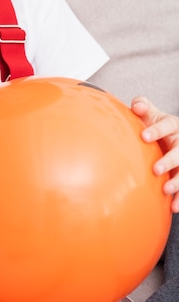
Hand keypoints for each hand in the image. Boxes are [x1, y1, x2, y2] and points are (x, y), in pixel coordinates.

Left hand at [131, 96, 178, 212]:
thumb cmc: (156, 125)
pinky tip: (173, 206)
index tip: (143, 136)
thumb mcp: (151, 114)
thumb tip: (136, 104)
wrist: (168, 137)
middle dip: (170, 160)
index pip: (167, 125)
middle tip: (155, 169)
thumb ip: (143, 107)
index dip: (156, 130)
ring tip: (165, 189)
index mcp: (172, 125)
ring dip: (178, 182)